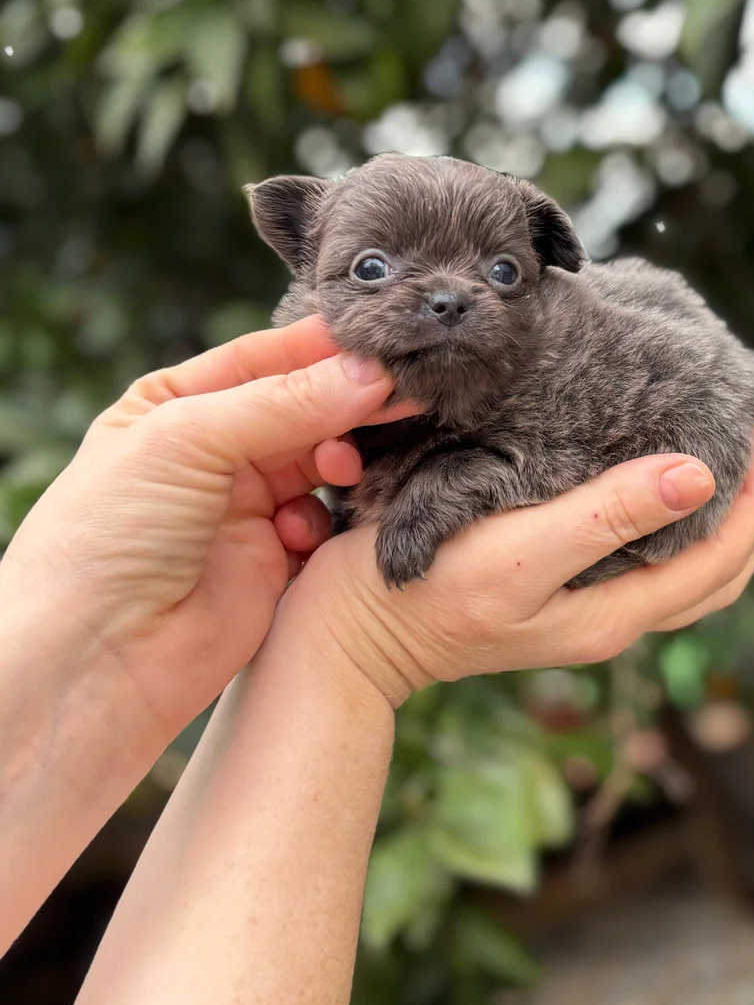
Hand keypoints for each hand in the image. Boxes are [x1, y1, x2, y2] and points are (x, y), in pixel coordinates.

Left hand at [1, 316, 416, 739]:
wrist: (98, 660)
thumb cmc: (109, 535)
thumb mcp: (187, 440)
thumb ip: (284, 402)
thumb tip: (369, 372)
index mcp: (177, 404)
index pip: (265, 357)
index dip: (324, 349)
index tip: (385, 345)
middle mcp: (214, 450)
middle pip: (303, 406)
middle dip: (348, 402)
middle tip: (404, 393)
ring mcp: (246, 505)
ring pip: (321, 459)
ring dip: (344, 457)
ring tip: (349, 467)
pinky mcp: (275, 558)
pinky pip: (327, 519)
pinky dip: (333, 517)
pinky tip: (311, 530)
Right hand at [281, 421, 753, 706]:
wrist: (343, 641)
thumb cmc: (422, 593)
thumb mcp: (519, 552)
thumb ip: (606, 515)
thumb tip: (701, 476)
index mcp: (613, 615)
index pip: (722, 558)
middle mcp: (607, 620)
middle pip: (717, 572)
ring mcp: (578, 610)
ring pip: (683, 570)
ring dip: (721, 517)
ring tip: (731, 455)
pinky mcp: (548, 592)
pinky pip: (639, 559)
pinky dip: (669, 520)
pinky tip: (651, 478)